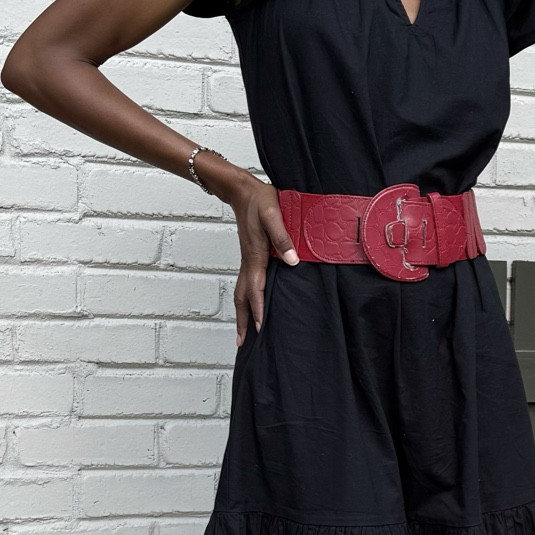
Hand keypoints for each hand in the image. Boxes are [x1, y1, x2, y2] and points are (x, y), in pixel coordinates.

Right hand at [200, 157, 297, 343]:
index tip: (259, 328)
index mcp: (256, 256)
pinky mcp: (250, 256)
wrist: (242, 190)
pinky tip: (252, 303)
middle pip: (242, 298)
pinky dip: (246, 299)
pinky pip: (245, 283)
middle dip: (243, 321)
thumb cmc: (261, 200)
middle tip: (242, 343)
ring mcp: (247, 260)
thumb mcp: (274, 215)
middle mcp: (249, 262)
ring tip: (244, 331)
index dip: (258, 309)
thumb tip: (292, 261)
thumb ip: (283, 238)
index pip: (256, 290)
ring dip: (243, 312)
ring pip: (241, 292)